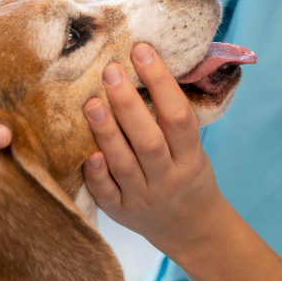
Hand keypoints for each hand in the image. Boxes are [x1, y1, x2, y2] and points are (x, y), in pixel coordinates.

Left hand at [82, 43, 224, 257]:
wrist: (190, 228)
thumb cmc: (188, 174)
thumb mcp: (194, 149)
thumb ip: (173, 120)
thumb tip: (146, 66)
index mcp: (191, 158)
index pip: (178, 117)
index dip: (161, 82)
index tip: (142, 51)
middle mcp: (168, 178)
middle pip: (149, 140)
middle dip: (129, 103)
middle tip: (110, 70)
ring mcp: (144, 198)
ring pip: (125, 164)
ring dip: (107, 132)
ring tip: (90, 102)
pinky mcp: (121, 212)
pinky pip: (107, 194)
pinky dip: (97, 174)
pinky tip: (87, 153)